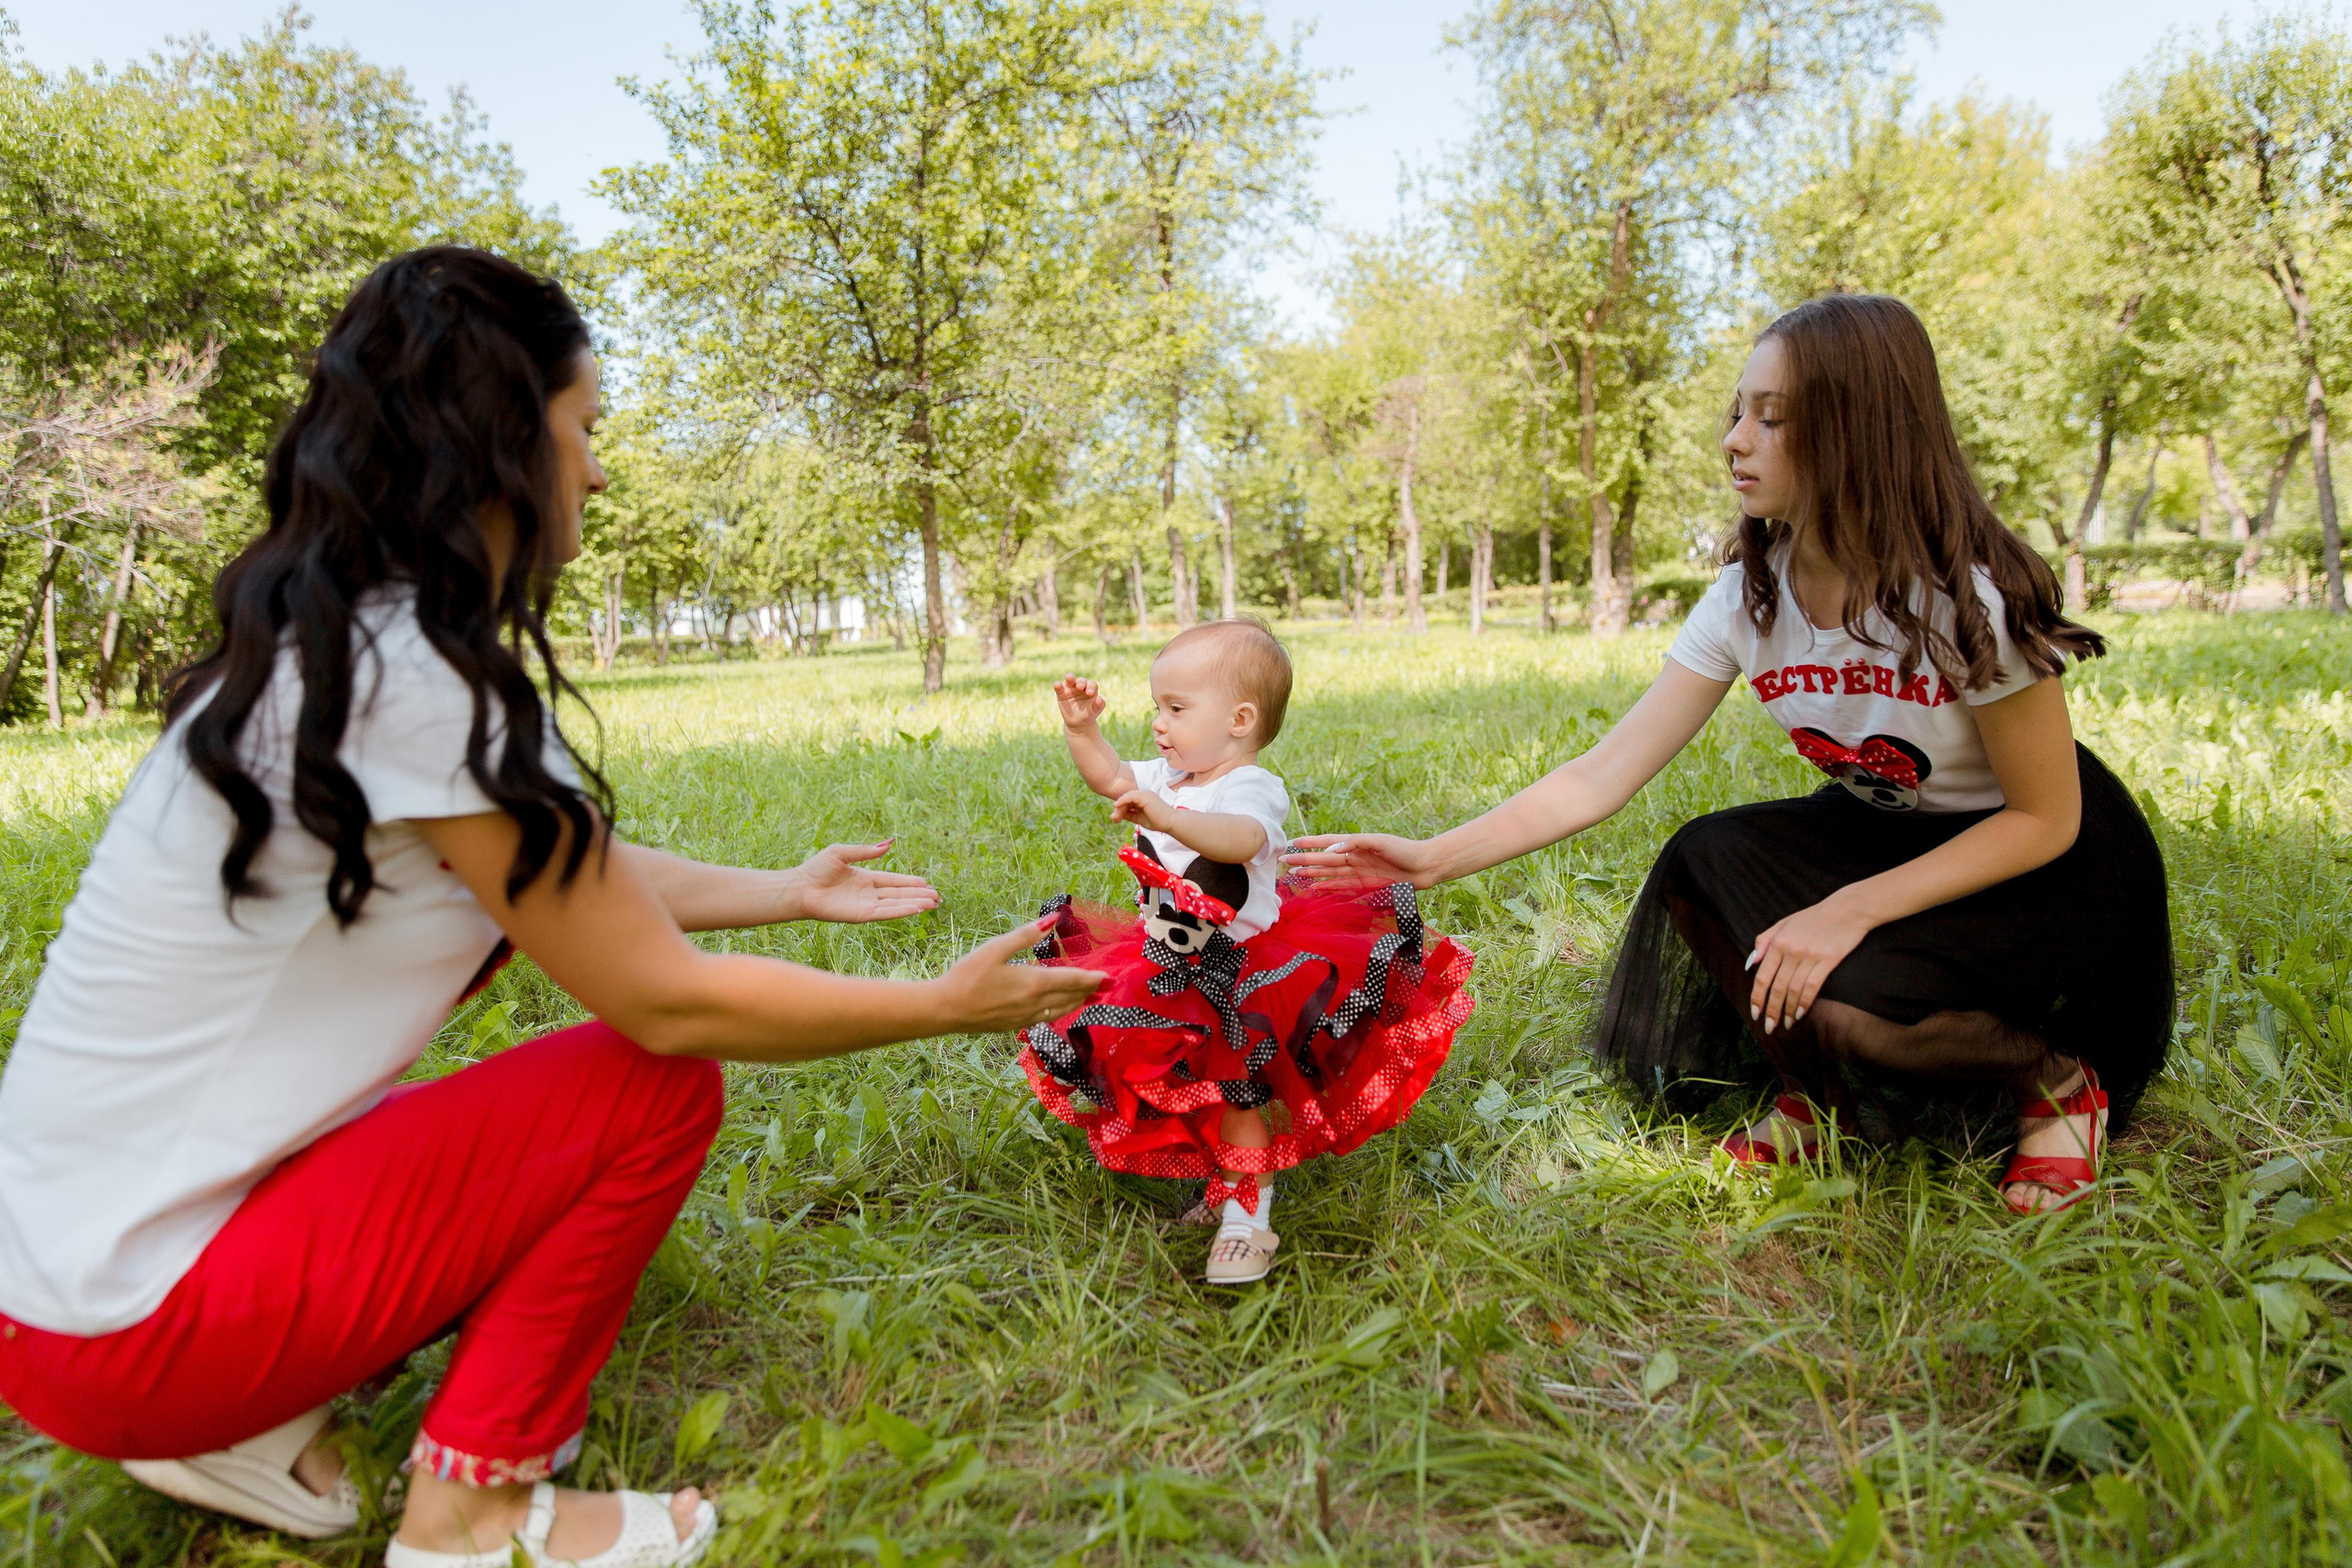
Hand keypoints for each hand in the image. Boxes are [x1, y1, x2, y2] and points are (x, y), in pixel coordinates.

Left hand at [786, 841, 940, 923]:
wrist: (800, 888)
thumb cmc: (816, 869)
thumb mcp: (841, 853)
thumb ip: (865, 851)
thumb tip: (888, 844)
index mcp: (865, 878)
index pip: (893, 881)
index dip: (910, 882)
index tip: (926, 883)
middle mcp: (868, 893)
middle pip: (899, 894)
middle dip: (918, 895)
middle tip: (938, 896)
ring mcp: (865, 905)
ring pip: (896, 904)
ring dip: (915, 904)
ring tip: (933, 904)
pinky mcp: (861, 916)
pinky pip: (885, 913)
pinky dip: (901, 911)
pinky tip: (915, 909)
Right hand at [932, 920, 1105, 1032]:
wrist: (946, 1009)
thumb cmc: (968, 975)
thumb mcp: (995, 949)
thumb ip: (1026, 935)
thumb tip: (1052, 919)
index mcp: (1034, 983)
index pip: (1072, 981)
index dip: (1092, 979)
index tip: (1109, 977)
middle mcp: (1035, 1003)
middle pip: (1071, 997)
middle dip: (1090, 991)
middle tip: (1106, 987)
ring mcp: (1026, 1017)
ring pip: (1061, 1011)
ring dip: (1078, 1003)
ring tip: (1090, 999)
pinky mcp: (1015, 1025)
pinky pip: (1046, 1018)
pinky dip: (1060, 1012)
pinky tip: (1058, 1009)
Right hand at [1054, 674, 1106, 729]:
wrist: (1078, 722)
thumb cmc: (1088, 714)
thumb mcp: (1094, 711)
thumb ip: (1099, 705)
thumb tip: (1100, 698)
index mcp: (1091, 689)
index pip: (1092, 684)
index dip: (1091, 687)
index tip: (1089, 693)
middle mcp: (1081, 686)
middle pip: (1081, 680)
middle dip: (1081, 682)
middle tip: (1080, 687)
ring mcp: (1070, 689)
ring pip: (1070, 679)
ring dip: (1070, 677)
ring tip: (1069, 678)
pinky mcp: (1061, 693)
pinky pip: (1059, 687)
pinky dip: (1057, 685)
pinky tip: (1057, 685)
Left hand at [1111, 789, 1175, 831]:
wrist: (1170, 823)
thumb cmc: (1158, 822)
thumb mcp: (1139, 819)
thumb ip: (1130, 815)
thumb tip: (1117, 815)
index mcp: (1143, 799)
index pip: (1128, 802)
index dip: (1120, 809)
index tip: (1115, 819)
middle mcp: (1143, 795)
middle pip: (1126, 799)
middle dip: (1118, 809)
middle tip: (1114, 818)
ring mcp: (1144, 794)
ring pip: (1127, 797)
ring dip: (1119, 806)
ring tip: (1115, 815)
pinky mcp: (1145, 796)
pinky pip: (1130, 796)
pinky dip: (1122, 800)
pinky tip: (1117, 806)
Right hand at [1280, 833, 1437, 889]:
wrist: (1424, 867)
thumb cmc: (1404, 850)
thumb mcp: (1380, 841)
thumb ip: (1357, 842)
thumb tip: (1334, 848)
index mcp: (1356, 843)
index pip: (1327, 842)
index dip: (1310, 843)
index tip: (1292, 842)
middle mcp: (1354, 857)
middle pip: (1324, 859)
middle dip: (1304, 860)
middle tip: (1284, 861)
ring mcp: (1358, 872)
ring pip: (1329, 873)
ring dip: (1312, 874)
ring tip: (1293, 875)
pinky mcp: (1365, 885)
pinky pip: (1341, 886)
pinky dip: (1327, 887)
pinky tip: (1314, 888)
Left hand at [1747, 893, 1874, 1034]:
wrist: (1847, 909)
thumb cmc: (1814, 917)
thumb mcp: (1784, 923)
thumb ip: (1764, 941)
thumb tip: (1751, 963)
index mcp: (1777, 942)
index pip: (1762, 977)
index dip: (1757, 998)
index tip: (1756, 1014)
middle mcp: (1791, 950)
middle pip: (1777, 988)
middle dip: (1772, 1011)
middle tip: (1771, 1028)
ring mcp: (1809, 955)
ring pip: (1794, 990)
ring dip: (1789, 1011)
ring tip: (1788, 1024)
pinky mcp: (1828, 960)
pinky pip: (1813, 986)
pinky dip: (1805, 1002)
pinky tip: (1802, 1013)